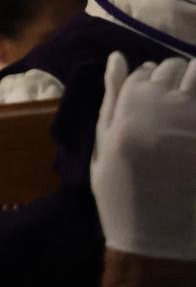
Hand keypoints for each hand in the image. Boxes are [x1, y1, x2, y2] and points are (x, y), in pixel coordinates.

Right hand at [91, 52, 195, 261]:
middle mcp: (166, 100)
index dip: (148, 82)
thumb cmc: (120, 189)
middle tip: (173, 106)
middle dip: (174, 79)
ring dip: (194, 85)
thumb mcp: (104, 141)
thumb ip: (112, 94)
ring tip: (187, 112)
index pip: (147, 68)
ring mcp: (194, 118)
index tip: (149, 102)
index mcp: (133, 100)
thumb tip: (117, 56)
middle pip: (176, 67)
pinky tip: (192, 130)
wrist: (155, 236)